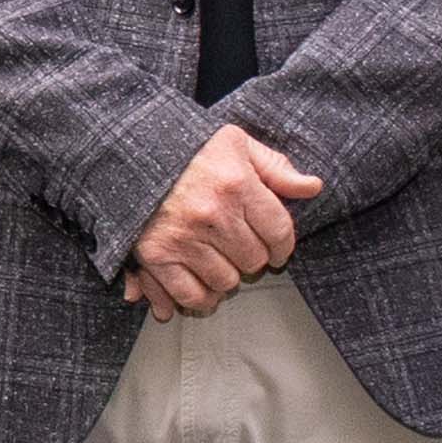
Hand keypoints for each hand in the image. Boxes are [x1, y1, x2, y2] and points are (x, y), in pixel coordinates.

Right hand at [121, 123, 322, 318]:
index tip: (277, 251)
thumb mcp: (236, 144)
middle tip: (241, 249)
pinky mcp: (156, 255)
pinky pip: (190, 295)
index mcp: (236, 183)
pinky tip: (204, 288)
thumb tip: (312, 187)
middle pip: (253, 260)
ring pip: (226, 282)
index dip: (283, 247)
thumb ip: (275, 168)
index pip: (279, 231)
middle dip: (252, 257)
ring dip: (226, 276)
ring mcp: (184, 237)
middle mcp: (212, 214)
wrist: (129, 150)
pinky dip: (200, 298)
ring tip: (219, 262)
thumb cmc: (188, 148)